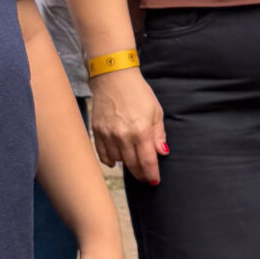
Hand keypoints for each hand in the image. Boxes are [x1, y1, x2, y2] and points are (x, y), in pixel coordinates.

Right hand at [88, 66, 166, 183]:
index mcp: (141, 131)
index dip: (151, 174)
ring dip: (127, 164)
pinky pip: (103, 154)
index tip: (154, 180)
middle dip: (141, 174)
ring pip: (118, 161)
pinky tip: (117, 159)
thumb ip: (159, 135)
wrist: (113, 78)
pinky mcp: (97, 132)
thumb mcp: (156, 111)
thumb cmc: (138, 92)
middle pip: (132, 165)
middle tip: (145, 177)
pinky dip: (111, 159)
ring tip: (132, 160)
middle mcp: (123, 136)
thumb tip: (162, 152)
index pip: (147, 162)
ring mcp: (108, 135)